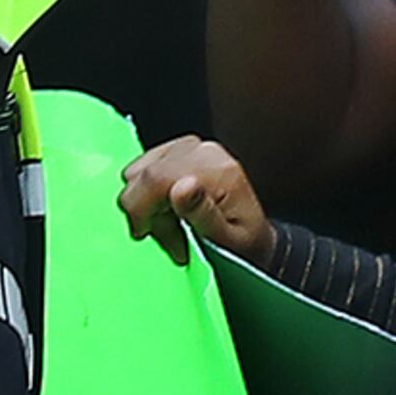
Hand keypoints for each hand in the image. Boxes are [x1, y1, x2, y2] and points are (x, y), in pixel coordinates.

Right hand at [117, 135, 276, 262]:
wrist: (255, 240)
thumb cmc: (245, 246)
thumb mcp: (229, 242)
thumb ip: (204, 215)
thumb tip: (182, 186)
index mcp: (218, 171)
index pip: (156, 178)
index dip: (140, 209)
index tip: (145, 233)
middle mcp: (205, 151)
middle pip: (146, 173)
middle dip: (145, 211)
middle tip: (171, 238)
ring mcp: (193, 148)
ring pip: (141, 170)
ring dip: (147, 202)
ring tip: (173, 226)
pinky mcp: (183, 151)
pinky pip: (147, 168)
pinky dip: (149, 193)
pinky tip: (169, 211)